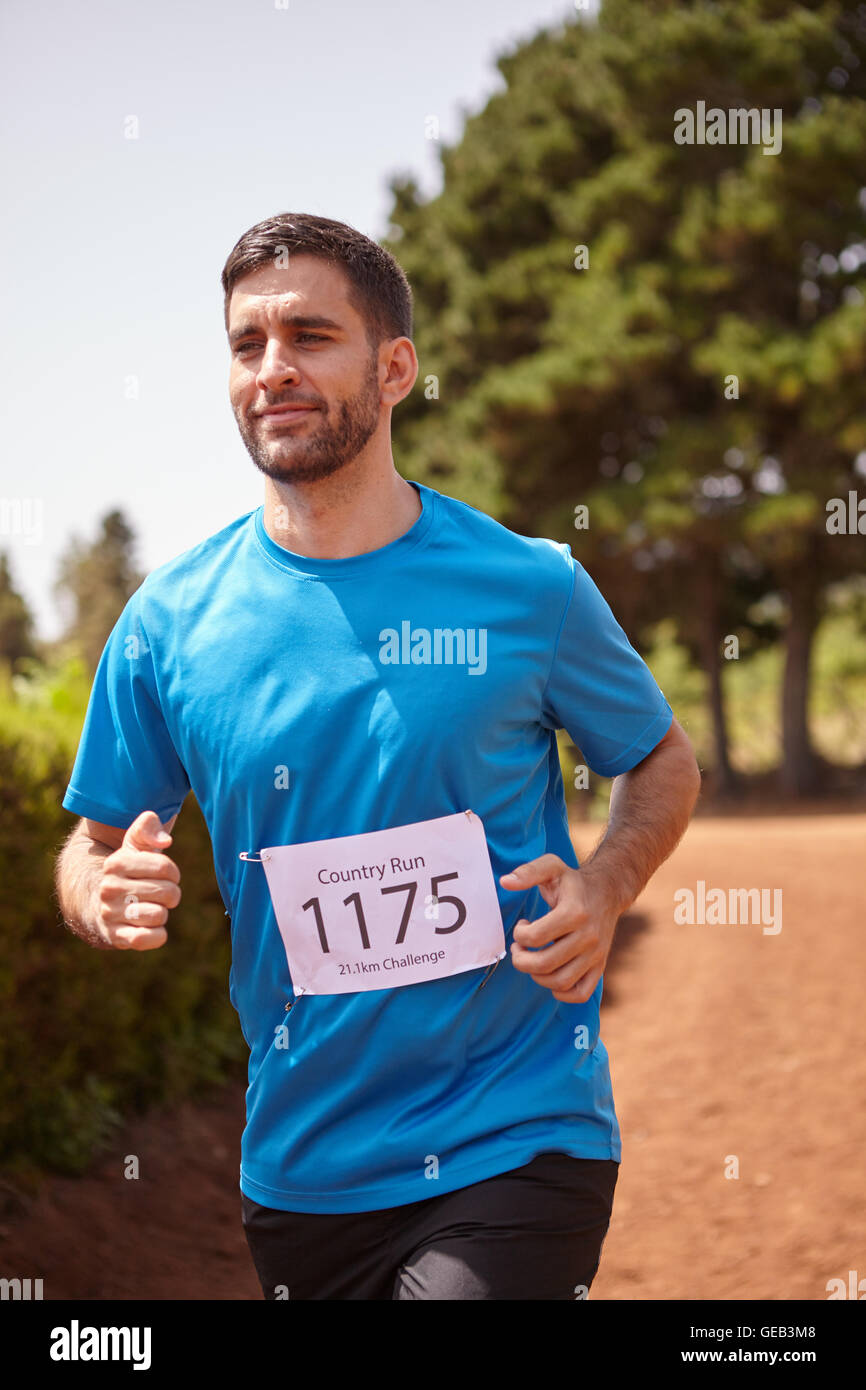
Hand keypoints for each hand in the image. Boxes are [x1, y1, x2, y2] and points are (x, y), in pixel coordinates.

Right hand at [97, 810, 181, 949]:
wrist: (100, 904)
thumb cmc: (129, 872)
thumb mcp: (135, 845)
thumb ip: (148, 828)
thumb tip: (166, 841)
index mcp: (115, 863)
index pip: (164, 867)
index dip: (172, 873)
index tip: (165, 876)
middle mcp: (108, 888)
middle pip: (167, 892)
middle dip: (171, 894)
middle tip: (159, 895)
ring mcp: (109, 914)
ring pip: (159, 915)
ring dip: (162, 914)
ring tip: (150, 909)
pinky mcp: (114, 937)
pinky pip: (146, 939)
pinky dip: (157, 935)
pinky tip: (151, 928)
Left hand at [499, 853, 620, 1002]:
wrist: (608, 892)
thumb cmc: (573, 882)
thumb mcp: (552, 867)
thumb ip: (528, 872)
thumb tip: (505, 882)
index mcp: (574, 912)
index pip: (535, 937)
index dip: (519, 934)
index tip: (522, 925)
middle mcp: (588, 936)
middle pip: (544, 964)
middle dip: (521, 960)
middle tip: (519, 949)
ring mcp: (595, 955)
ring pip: (560, 982)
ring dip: (537, 976)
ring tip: (533, 961)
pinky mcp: (600, 967)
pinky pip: (581, 993)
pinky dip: (562, 994)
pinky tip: (551, 977)